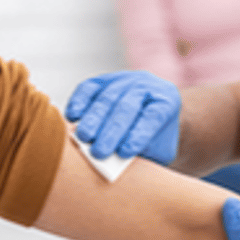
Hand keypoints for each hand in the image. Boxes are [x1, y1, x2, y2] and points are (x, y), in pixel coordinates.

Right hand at [64, 70, 179, 161]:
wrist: (147, 120)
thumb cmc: (153, 141)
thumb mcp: (156, 151)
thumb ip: (141, 154)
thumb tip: (115, 159)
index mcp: (167, 101)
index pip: (154, 116)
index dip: (138, 134)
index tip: (124, 153)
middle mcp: (147, 85)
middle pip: (128, 106)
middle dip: (111, 130)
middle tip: (99, 152)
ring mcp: (124, 79)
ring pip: (107, 97)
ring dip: (93, 119)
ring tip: (84, 139)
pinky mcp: (103, 80)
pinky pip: (89, 88)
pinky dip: (79, 102)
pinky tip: (72, 117)